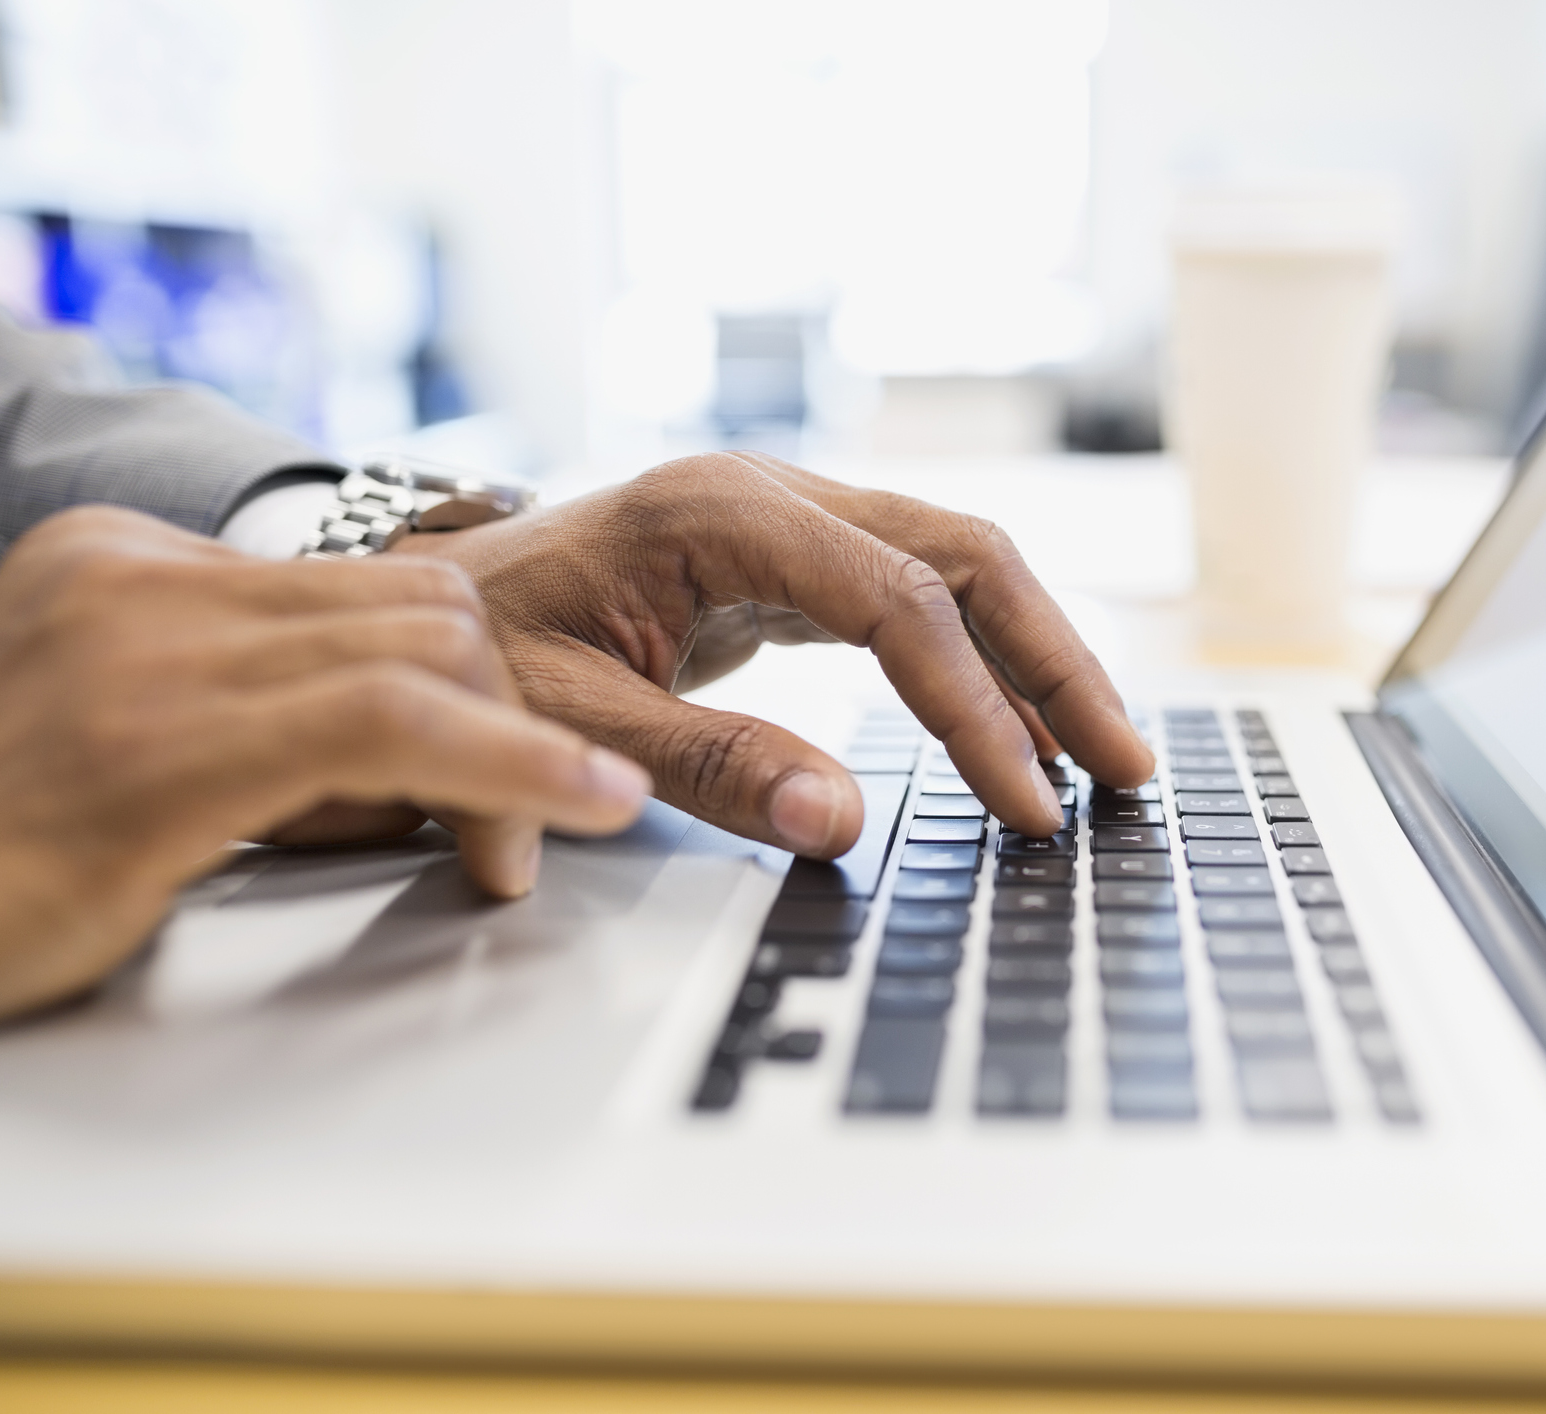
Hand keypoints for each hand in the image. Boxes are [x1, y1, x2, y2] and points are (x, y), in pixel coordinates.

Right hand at [0, 507, 647, 1039]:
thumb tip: (412, 747)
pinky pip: (395, 725)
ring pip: (426, 649)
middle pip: (417, 603)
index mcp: (121, 562)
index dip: (465, 679)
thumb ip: (241, 704)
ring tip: (546, 834)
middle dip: (504, 707)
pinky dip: (514, 764)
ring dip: (519, 751)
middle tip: (534, 813)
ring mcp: (142, 654)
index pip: (367, 585)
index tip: (504, 758)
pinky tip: (580, 803)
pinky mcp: (160, 751)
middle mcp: (136, 580)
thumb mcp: (114, 738)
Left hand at [396, 452, 1152, 854]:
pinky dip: (977, 660)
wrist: (422, 606)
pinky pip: (914, 595)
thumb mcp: (571, 718)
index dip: (974, 707)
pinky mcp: (788, 560)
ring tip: (1100, 754)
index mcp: (721, 513)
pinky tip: (1013, 727)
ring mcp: (786, 519)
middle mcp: (773, 495)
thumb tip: (843, 826)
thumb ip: (707, 766)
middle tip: (1123, 768)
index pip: (897, 602)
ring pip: (955, 566)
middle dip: (1052, 661)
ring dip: (1034, 656)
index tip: (1024, 804)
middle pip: (962, 555)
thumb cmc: (475, 653)